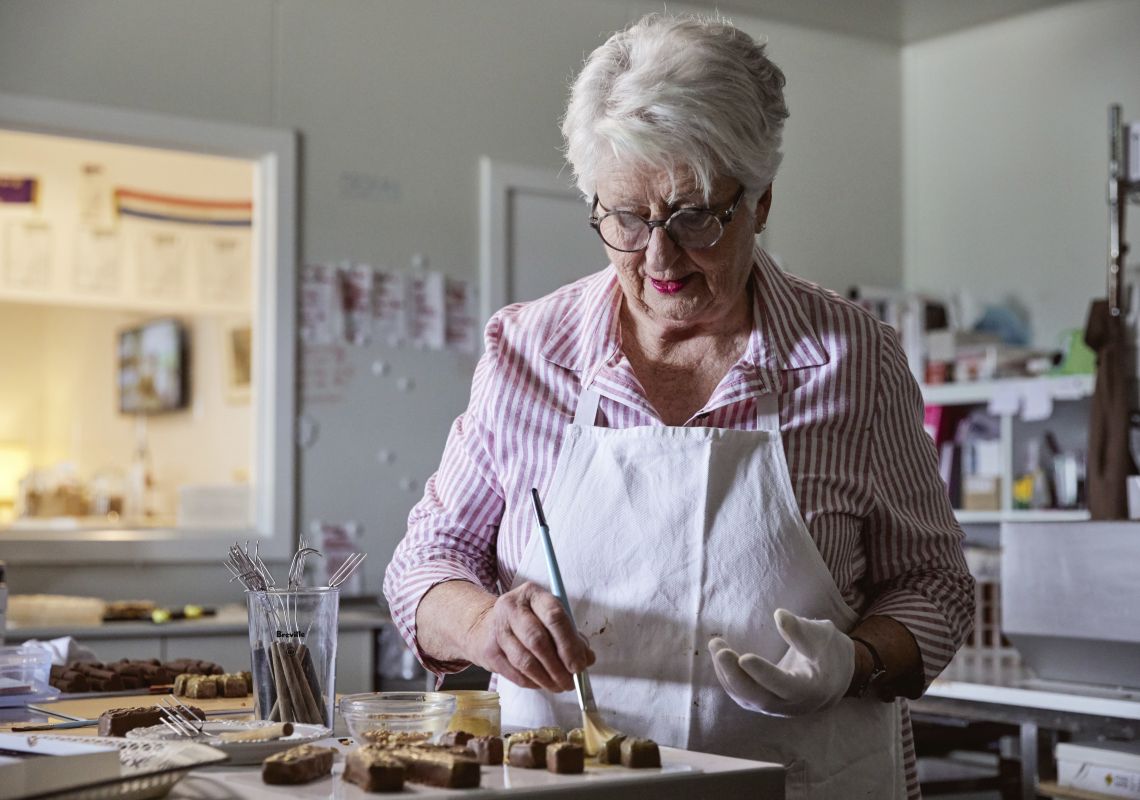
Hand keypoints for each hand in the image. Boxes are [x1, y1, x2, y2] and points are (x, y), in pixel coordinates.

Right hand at [464, 581, 595, 692]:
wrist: (485, 625)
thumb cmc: (528, 621)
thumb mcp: (549, 617)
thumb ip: (571, 635)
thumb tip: (587, 659)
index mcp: (533, 594)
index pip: (554, 616)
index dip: (569, 644)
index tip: (579, 665)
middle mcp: (512, 608)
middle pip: (538, 640)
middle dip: (558, 666)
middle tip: (571, 681)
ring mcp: (498, 629)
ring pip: (525, 661)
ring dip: (546, 679)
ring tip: (560, 686)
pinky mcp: (489, 651)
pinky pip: (514, 673)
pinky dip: (532, 683)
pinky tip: (542, 684)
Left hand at [709, 608, 853, 716]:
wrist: (835, 677)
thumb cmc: (828, 651)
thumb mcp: (823, 635)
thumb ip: (801, 629)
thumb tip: (779, 615)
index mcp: (811, 689)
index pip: (784, 685)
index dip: (763, 673)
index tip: (744, 658)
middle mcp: (792, 704)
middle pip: (759, 697)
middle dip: (735, 675)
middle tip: (719, 649)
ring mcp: (776, 706)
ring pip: (747, 698)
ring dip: (726, 673)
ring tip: (716, 644)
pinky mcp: (764, 702)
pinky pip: (743, 695)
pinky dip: (728, 677)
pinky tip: (719, 656)